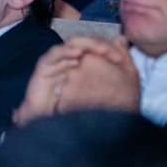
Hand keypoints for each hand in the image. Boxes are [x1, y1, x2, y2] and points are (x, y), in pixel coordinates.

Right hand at [13, 35, 138, 124]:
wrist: (51, 124)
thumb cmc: (74, 110)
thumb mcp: (97, 94)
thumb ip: (110, 77)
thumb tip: (120, 62)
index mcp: (83, 62)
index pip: (96, 46)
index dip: (109, 48)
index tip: (122, 59)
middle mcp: (71, 58)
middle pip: (86, 42)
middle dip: (101, 45)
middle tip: (115, 55)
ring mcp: (57, 60)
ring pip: (72, 44)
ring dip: (87, 44)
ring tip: (102, 50)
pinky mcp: (44, 64)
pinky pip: (55, 53)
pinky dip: (66, 51)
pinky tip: (78, 54)